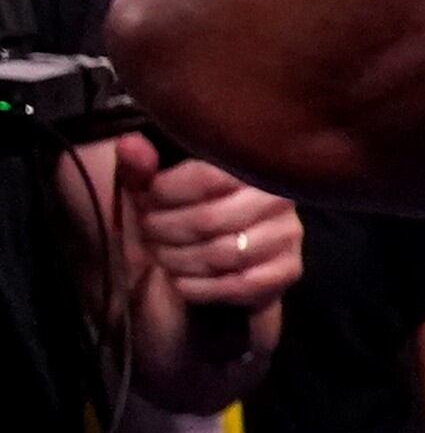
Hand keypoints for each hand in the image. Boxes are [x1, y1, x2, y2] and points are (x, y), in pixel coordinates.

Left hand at [115, 132, 300, 313]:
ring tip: (161, 256)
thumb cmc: (174, 220)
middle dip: (165, 231)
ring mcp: (288, 234)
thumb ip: (140, 167)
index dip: (164, 192)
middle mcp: (279, 196)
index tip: (144, 201)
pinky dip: (201, 287)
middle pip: (210, 219)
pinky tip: (182, 280)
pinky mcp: (288, 270)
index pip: (207, 177)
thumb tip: (129, 145)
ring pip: (224, 253)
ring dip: (178, 261)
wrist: (195, 265)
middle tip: (147, 233)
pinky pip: (240, 285)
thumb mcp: (150, 192)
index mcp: (249, 164)